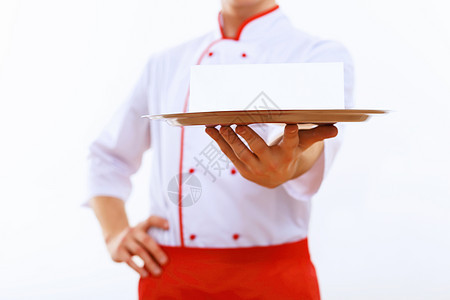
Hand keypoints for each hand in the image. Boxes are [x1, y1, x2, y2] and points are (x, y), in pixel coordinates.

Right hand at [105, 215, 168, 276]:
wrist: (113, 242)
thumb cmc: (135, 240)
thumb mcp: (141, 235)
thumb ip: (151, 239)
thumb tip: (167, 256)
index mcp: (141, 226)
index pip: (150, 220)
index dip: (159, 221)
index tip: (169, 226)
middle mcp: (133, 231)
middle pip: (146, 240)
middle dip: (157, 251)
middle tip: (165, 262)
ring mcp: (125, 240)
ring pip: (139, 252)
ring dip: (149, 263)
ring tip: (158, 272)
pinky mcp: (119, 251)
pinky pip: (129, 261)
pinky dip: (138, 268)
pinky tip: (145, 274)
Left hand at [205, 124, 337, 187]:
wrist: (276, 178)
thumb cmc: (290, 153)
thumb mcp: (303, 145)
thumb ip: (316, 134)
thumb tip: (337, 128)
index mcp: (289, 155)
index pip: (292, 144)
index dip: (291, 136)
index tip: (291, 125)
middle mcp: (272, 163)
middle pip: (260, 150)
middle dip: (249, 138)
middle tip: (239, 124)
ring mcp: (255, 168)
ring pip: (241, 154)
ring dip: (230, 140)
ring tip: (221, 126)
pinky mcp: (243, 170)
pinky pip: (230, 155)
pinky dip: (220, 143)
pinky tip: (211, 130)